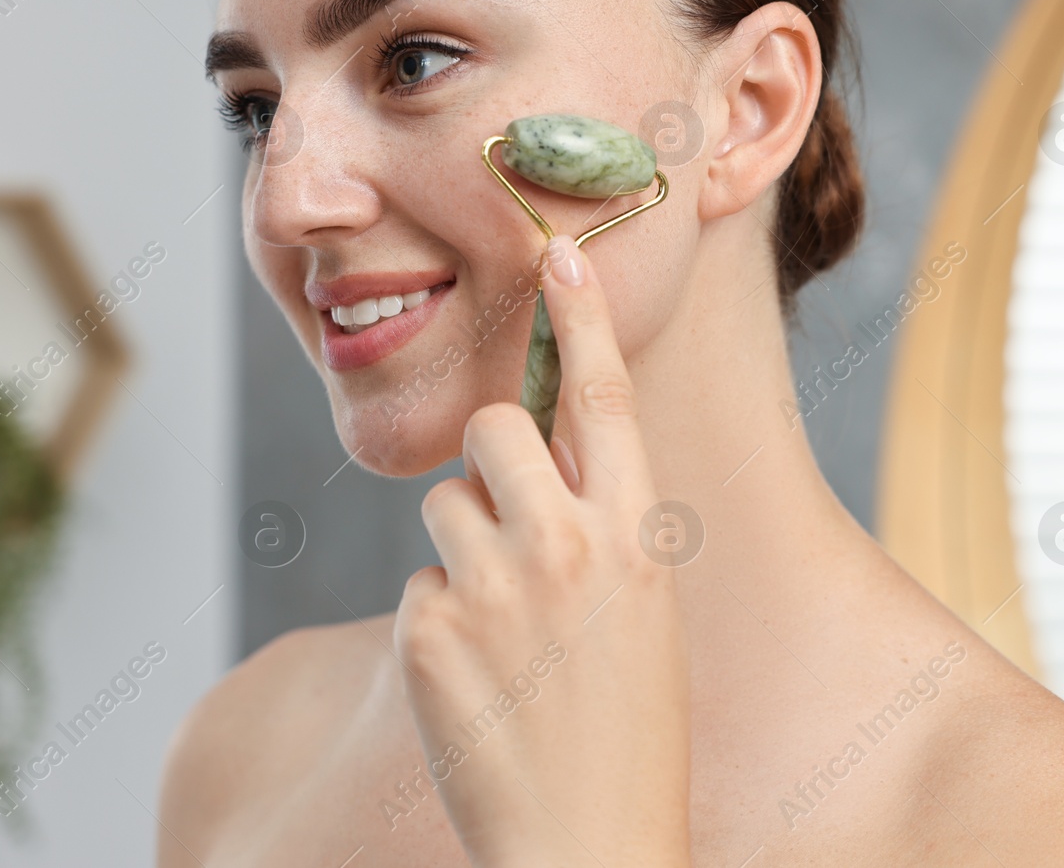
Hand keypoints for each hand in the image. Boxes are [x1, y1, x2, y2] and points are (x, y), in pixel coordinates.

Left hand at [394, 233, 691, 867]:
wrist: (587, 850)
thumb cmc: (628, 734)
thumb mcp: (644, 614)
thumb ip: (601, 528)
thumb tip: (534, 461)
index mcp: (639, 537)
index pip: (605, 399)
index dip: (582, 321)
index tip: (557, 254)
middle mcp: (568, 545)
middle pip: (495, 429)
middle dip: (492, 465)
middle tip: (512, 532)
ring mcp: (493, 586)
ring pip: (443, 506)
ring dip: (464, 554)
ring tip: (505, 637)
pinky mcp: (428, 628)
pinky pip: (420, 584)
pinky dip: (440, 624)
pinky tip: (478, 685)